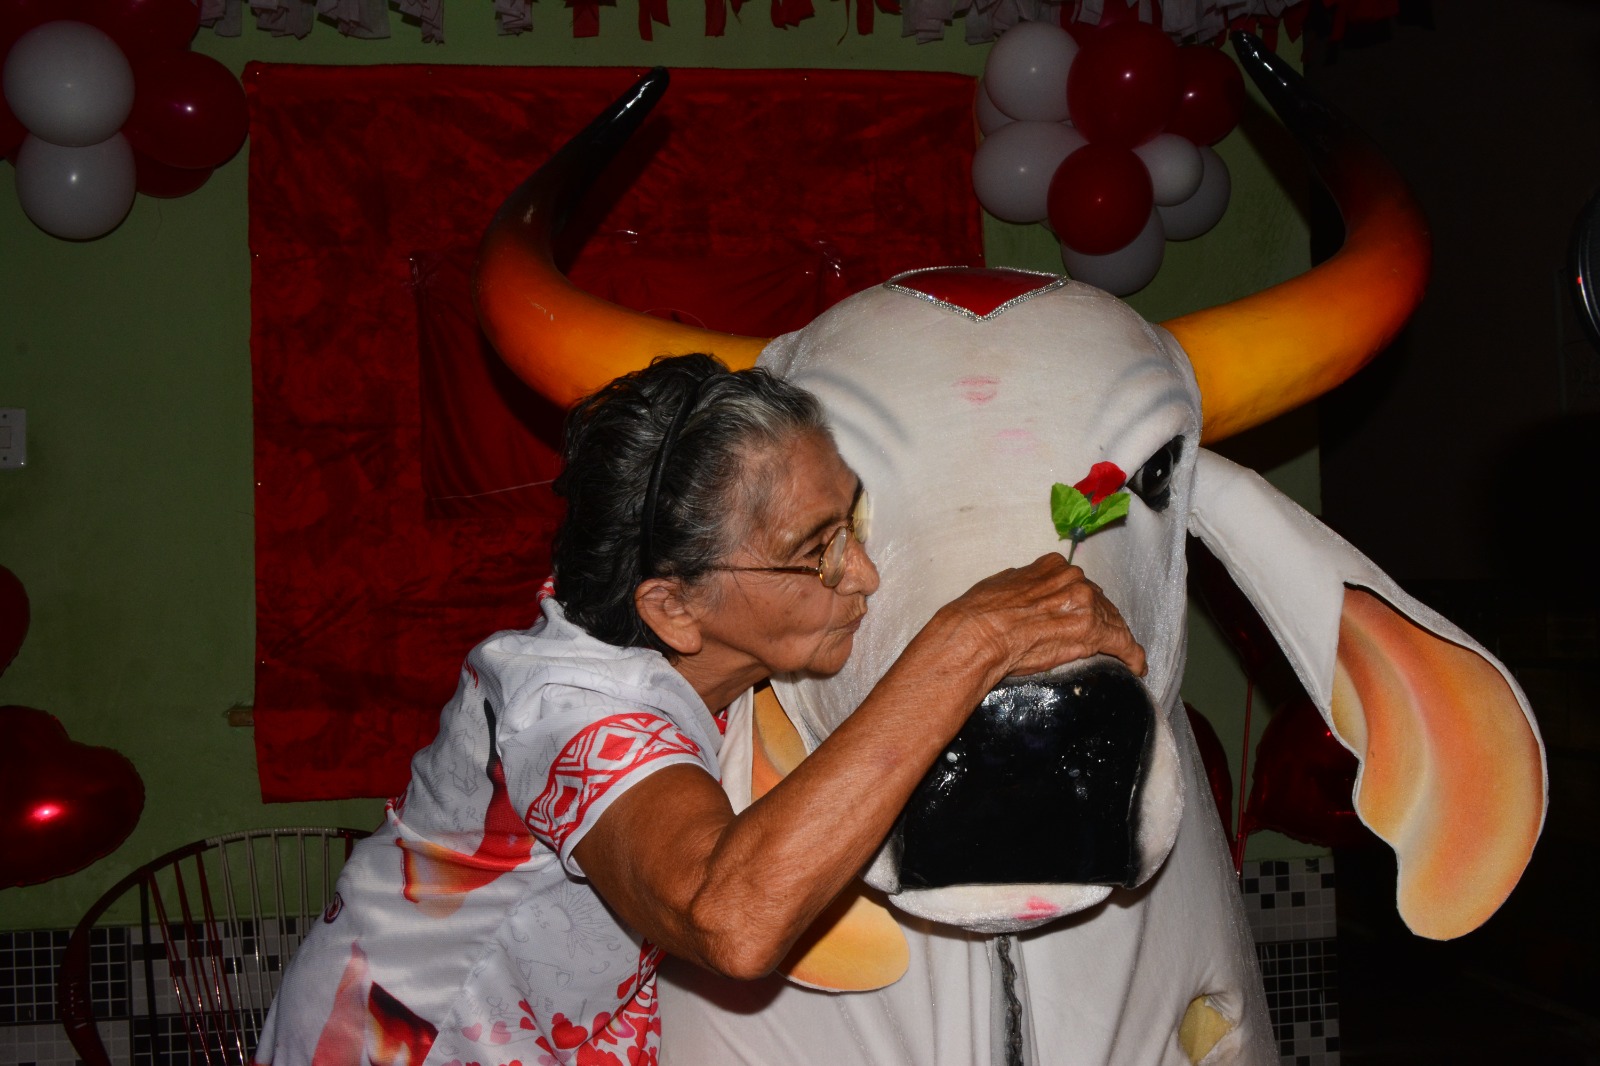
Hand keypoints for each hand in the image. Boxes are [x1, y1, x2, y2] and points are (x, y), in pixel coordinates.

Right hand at [938, 553, 1146, 681]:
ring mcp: (1085, 603)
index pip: (1078, 585)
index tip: (1085, 616)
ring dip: (1118, 639)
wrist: (976, 636)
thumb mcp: (1002, 587)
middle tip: (1106, 641)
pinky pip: (1122, 644)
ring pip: (1113, 621)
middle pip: (1100, 602)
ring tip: (1124, 656)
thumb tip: (1031, 596)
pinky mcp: (1093, 631)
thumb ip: (1025, 589)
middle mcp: (1072, 579)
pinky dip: (1132, 655)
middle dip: (1104, 621)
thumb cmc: (977, 616)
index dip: (1084, 604)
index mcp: (1051, 566)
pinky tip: (1136, 666)